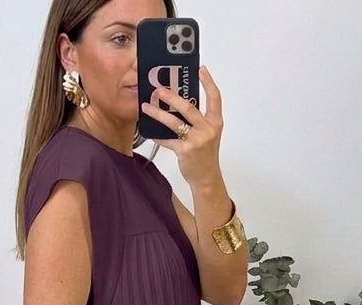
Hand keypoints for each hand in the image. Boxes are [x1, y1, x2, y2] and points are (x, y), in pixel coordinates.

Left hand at [141, 65, 222, 188]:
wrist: (206, 177)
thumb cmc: (205, 155)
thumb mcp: (208, 135)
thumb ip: (198, 120)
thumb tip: (179, 104)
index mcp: (215, 122)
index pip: (215, 98)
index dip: (208, 82)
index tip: (200, 69)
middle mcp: (208, 129)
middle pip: (188, 107)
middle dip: (171, 97)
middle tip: (159, 89)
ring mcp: (197, 140)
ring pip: (174, 122)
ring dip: (158, 113)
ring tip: (147, 107)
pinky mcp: (185, 151)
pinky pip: (167, 140)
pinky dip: (157, 135)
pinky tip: (149, 131)